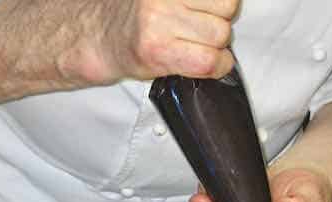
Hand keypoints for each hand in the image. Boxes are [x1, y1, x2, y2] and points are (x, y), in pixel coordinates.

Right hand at [61, 0, 238, 84]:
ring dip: (216, 46)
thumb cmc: (137, 16)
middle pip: (227, 7)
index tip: (212, 12)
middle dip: (220, 21)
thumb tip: (230, 5)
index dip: (222, 4)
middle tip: (200, 30)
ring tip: (195, 45)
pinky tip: (207, 64)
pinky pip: (209, 61)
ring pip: (220, 35)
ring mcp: (160, 23)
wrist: (102, 39)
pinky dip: (217, 66)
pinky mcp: (159, 52)